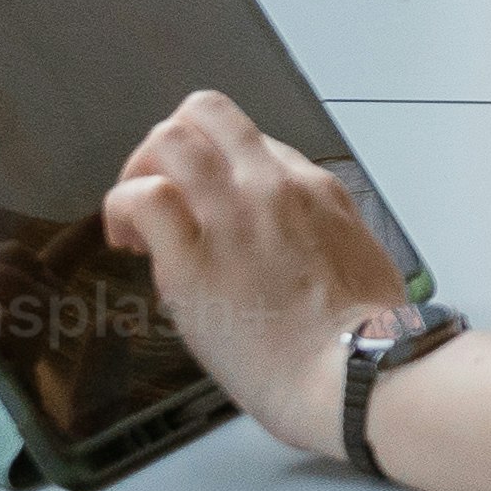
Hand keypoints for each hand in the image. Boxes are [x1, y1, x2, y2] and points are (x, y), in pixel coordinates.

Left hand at [99, 90, 408, 461]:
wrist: (360, 376)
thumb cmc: (367, 339)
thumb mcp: (358, 257)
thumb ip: (317, 232)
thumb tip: (281, 245)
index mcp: (315, 189)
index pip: (250, 142)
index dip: (218, 169)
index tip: (209, 207)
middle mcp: (271, 187)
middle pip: (206, 114)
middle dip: (171, 147)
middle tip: (163, 193)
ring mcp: (231, 218)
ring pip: (169, 140)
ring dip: (141, 171)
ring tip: (139, 220)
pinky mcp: (191, 263)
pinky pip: (141, 199)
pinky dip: (123, 210)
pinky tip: (129, 242)